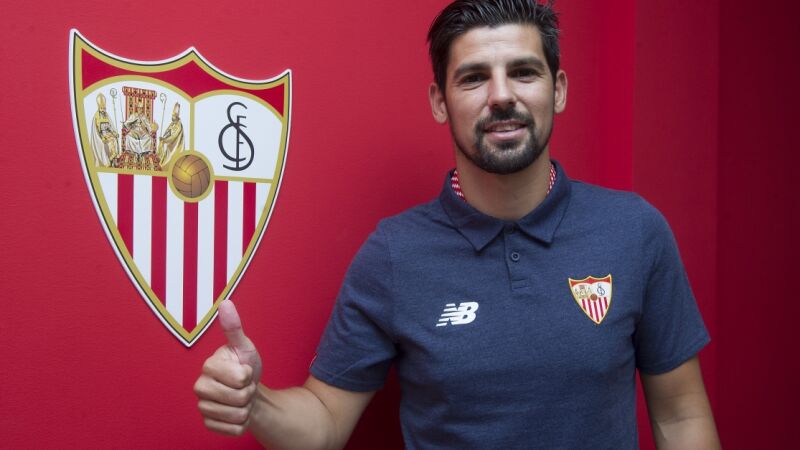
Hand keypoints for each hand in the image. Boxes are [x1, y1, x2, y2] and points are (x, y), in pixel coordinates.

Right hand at [194, 300, 262, 435]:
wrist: (248, 392)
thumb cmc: (246, 367)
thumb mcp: (244, 347)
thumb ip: (234, 328)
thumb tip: (225, 303)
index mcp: (209, 366)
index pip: (240, 377)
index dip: (248, 375)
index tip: (244, 370)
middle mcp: (200, 387)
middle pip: (238, 398)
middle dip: (248, 393)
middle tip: (244, 386)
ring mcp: (203, 407)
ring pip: (237, 415)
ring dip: (246, 408)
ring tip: (240, 398)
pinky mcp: (208, 424)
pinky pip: (234, 430)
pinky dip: (242, 424)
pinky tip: (236, 412)